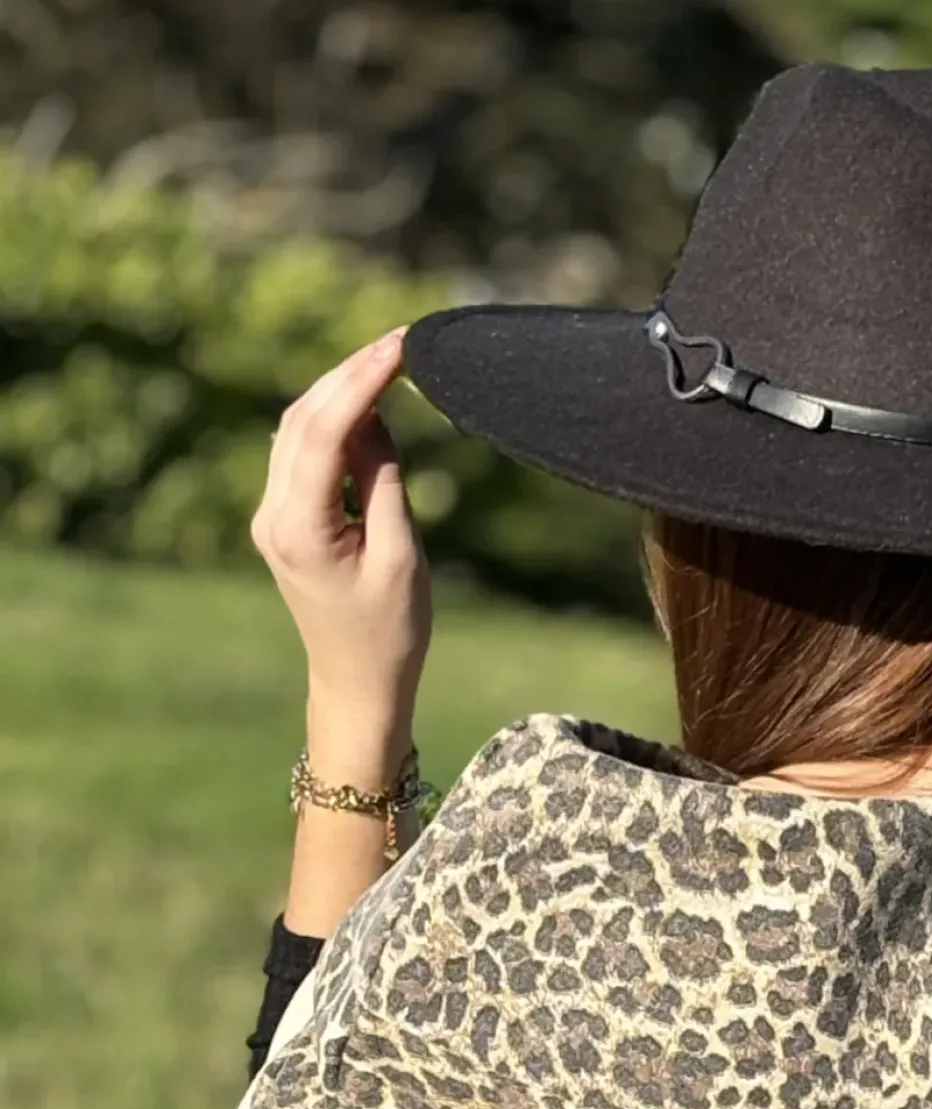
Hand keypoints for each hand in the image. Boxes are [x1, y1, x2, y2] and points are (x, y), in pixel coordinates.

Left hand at [251, 329, 432, 773]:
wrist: (356, 684)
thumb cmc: (389, 633)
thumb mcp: (401, 555)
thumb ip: (383, 479)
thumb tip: (375, 414)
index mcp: (299, 528)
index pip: (324, 429)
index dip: (361, 380)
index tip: (399, 346)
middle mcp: (272, 515)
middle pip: (302, 418)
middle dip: (348, 374)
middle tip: (397, 342)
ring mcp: (270, 516)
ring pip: (297, 429)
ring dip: (339, 392)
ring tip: (386, 363)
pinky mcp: (282, 519)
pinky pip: (302, 453)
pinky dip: (333, 421)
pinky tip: (366, 405)